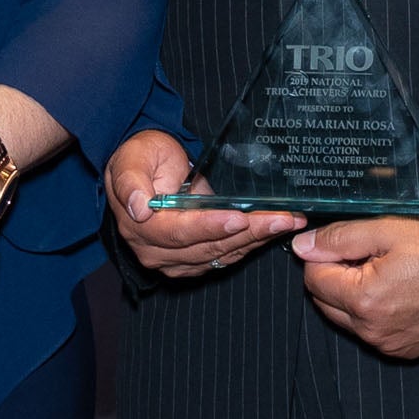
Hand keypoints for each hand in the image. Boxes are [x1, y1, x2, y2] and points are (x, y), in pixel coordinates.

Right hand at [104, 127, 299, 277]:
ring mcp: (177, 260)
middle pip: (208, 246)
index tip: (239, 218)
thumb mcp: (130, 159)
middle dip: (249, 233)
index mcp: (141, 229)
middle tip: (282, 218)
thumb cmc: (140, 158)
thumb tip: (139, 207)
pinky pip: (227, 255)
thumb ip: (130, 181)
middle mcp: (157, 251)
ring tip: (288, 221)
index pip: (179, 232)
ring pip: (223, 253)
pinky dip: (252, 243)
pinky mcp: (195, 260)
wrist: (145, 167)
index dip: (210, 226)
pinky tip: (275, 229)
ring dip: (258, 238)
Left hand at [296, 217, 418, 360]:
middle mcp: (371, 330)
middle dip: (336, 277)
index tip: (350, 243)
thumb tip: (302, 247)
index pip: (313, 278)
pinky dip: (373, 313)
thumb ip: (340, 238)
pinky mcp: (403, 350)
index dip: (325, 255)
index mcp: (363, 300)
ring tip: (386, 273)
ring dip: (352, 296)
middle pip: (324, 301)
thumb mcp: (389, 230)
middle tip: (369, 256)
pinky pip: (370, 332)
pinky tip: (399, 292)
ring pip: (345, 318)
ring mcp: (387, 344)